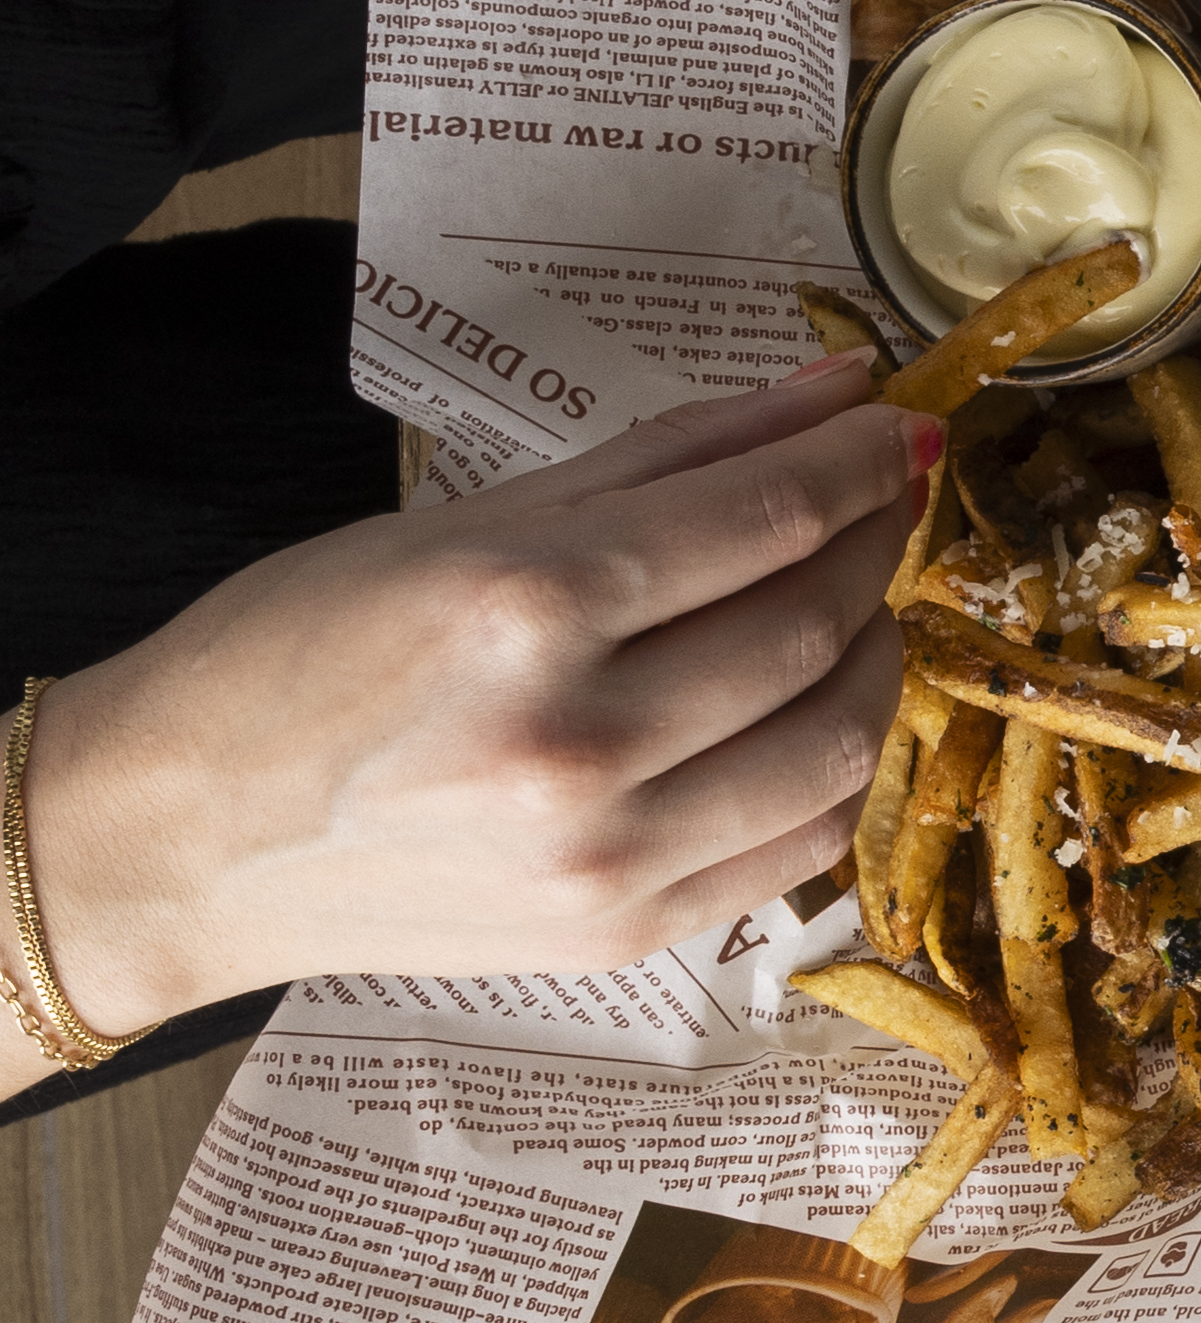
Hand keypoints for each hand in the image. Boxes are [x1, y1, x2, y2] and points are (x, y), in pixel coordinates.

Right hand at [17, 358, 922, 1043]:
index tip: (894, 427)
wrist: (183, 841)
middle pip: (812, 624)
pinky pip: (800, 844)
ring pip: (836, 741)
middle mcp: (574, 740)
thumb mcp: (467, 519)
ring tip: (842, 601)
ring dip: (871, 651)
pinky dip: (833, 762)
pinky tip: (803, 707)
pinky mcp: (621, 933)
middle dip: (871, 544)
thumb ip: (672, 456)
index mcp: (523, 605)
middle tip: (872, 500)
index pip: (765, 518)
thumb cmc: (295, 657)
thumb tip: (833, 389)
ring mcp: (604, 855)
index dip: (859, 461)